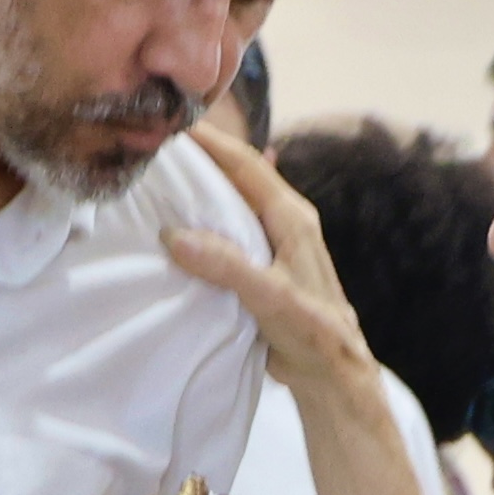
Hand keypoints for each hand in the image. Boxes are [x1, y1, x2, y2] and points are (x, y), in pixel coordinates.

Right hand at [163, 120, 388, 415]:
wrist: (333, 373)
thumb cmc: (312, 332)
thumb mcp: (270, 296)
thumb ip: (227, 265)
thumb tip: (175, 235)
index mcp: (292, 217)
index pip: (247, 164)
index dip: (213, 141)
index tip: (175, 121)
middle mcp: (286, 222)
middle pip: (240, 176)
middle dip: (204, 156)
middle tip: (161, 142)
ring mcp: (276, 243)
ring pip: (235, 203)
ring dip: (204, 188)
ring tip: (162, 176)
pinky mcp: (265, 266)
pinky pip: (230, 231)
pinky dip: (206, 221)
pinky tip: (181, 225)